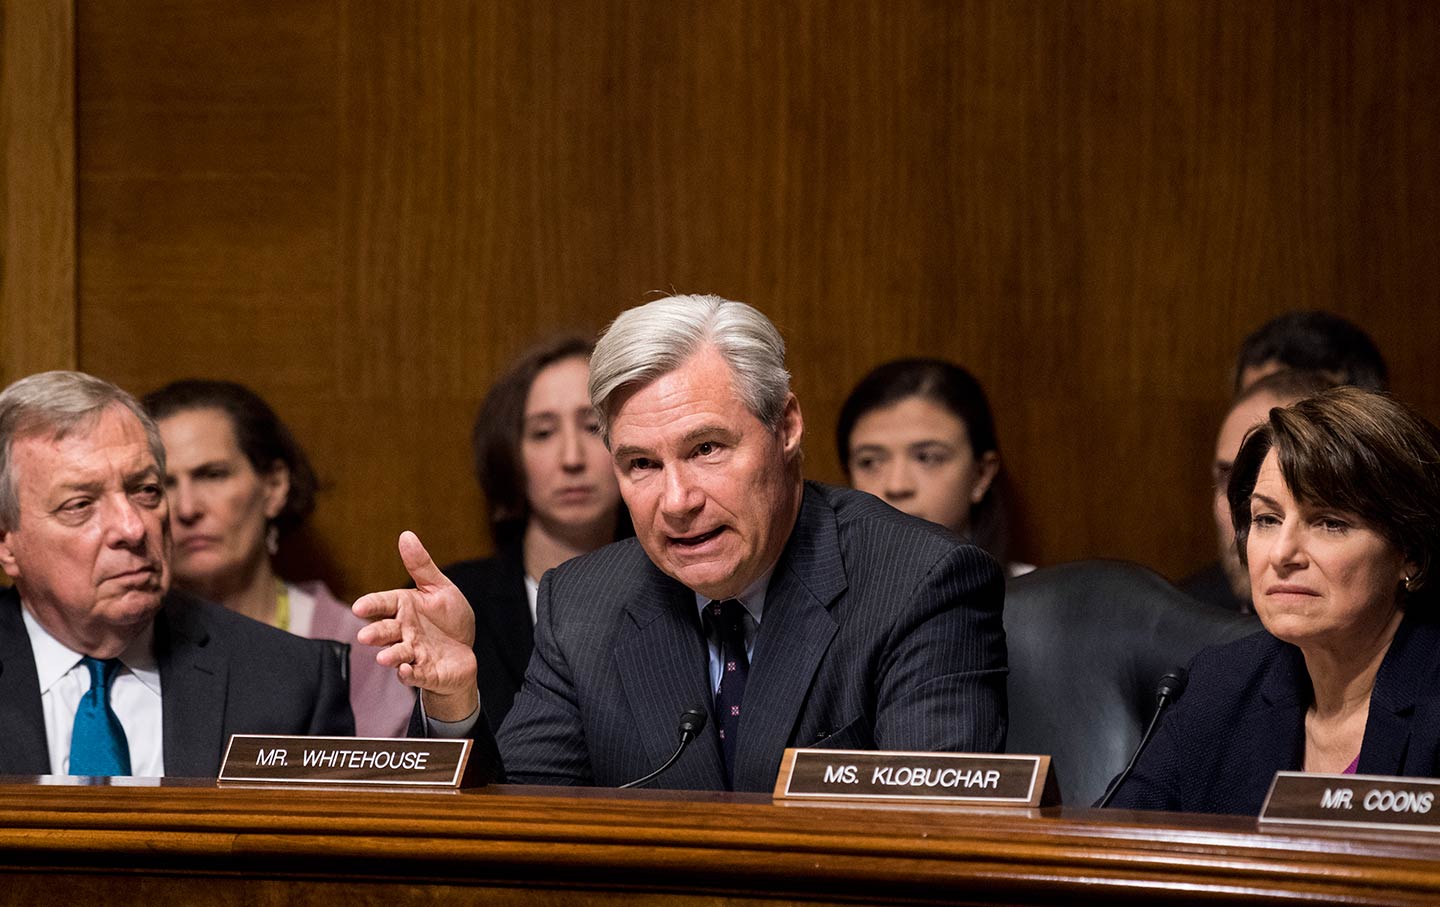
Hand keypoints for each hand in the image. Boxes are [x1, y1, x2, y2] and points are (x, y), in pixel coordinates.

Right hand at [353, 531, 478, 720]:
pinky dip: (410, 674)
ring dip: (391, 656)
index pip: (383, 604)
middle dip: (376, 634)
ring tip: (383, 658)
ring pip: (398, 654)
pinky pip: (417, 674)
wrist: (464, 651)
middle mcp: (404, 631)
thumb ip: (421, 566)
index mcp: (404, 608)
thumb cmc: (448, 618)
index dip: (372, 605)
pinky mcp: (426, 672)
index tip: (360, 607)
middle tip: (366, 636)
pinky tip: (406, 670)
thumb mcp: (439, 588)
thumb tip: (406, 535)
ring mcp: (414, 653)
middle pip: (386, 631)